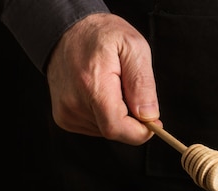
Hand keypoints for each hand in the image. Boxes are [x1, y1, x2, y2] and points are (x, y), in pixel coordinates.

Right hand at [46, 13, 159, 144]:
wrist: (66, 30)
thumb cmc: (101, 35)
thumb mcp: (133, 47)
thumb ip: (142, 83)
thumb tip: (149, 116)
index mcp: (92, 85)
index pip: (117, 127)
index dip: (140, 132)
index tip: (154, 122)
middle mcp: (74, 103)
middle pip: (115, 131)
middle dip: (132, 120)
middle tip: (131, 92)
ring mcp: (66, 112)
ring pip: (106, 130)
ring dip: (118, 116)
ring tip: (113, 87)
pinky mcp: (63, 117)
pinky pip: (95, 127)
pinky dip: (105, 116)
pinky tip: (101, 94)